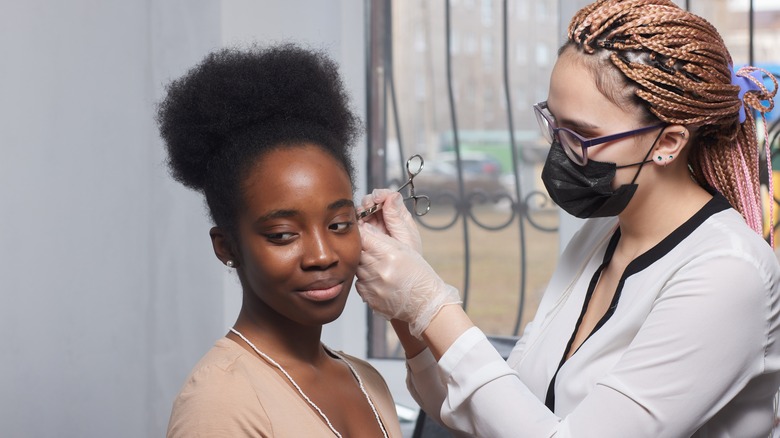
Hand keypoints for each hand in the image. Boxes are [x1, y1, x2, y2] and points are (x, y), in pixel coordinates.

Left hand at [356, 222, 460, 337]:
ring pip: (357, 269)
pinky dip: (366, 282)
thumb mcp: (407, 251)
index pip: (364, 238)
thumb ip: (383, 239)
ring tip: (380, 270)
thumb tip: (365, 228)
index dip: (363, 235)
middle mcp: (379, 270)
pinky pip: (359, 284)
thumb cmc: (419, 276)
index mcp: (389, 255)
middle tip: (376, 256)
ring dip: (365, 267)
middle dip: (364, 252)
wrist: (425, 303)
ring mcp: (373, 286)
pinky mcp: (369, 298)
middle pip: (358, 253)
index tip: (366, 237)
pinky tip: (379, 282)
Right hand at [359, 189, 421, 253]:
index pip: (388, 196)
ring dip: (361, 210)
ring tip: (362, 216)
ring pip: (363, 210)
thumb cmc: (409, 255)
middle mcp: (384, 217)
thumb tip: (393, 195)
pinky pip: (357, 223)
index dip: (381, 194)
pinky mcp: (364, 233)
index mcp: (398, 214)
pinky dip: (355, 221)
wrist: (401, 273)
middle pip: (373, 201)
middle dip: (369, 201)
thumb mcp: (405, 235)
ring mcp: (373, 224)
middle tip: (368, 207)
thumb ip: (397, 216)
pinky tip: (357, 224)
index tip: (377, 198)